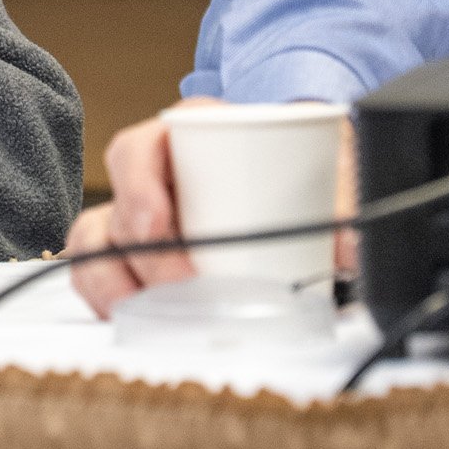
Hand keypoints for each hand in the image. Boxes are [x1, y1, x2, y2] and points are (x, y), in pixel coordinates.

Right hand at [65, 99, 357, 319]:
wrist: (301, 175)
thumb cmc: (298, 161)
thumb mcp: (321, 163)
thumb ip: (341, 196)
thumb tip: (351, 246)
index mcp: (186, 132)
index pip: (138, 151)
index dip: (140, 191)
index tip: (161, 227)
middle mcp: (154, 171)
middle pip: (119, 210)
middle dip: (144, 258)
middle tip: (182, 288)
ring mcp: (139, 212)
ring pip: (97, 244)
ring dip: (118, 283)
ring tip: (155, 312)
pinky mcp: (135, 251)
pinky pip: (98, 271)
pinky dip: (108, 297)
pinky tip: (131, 316)